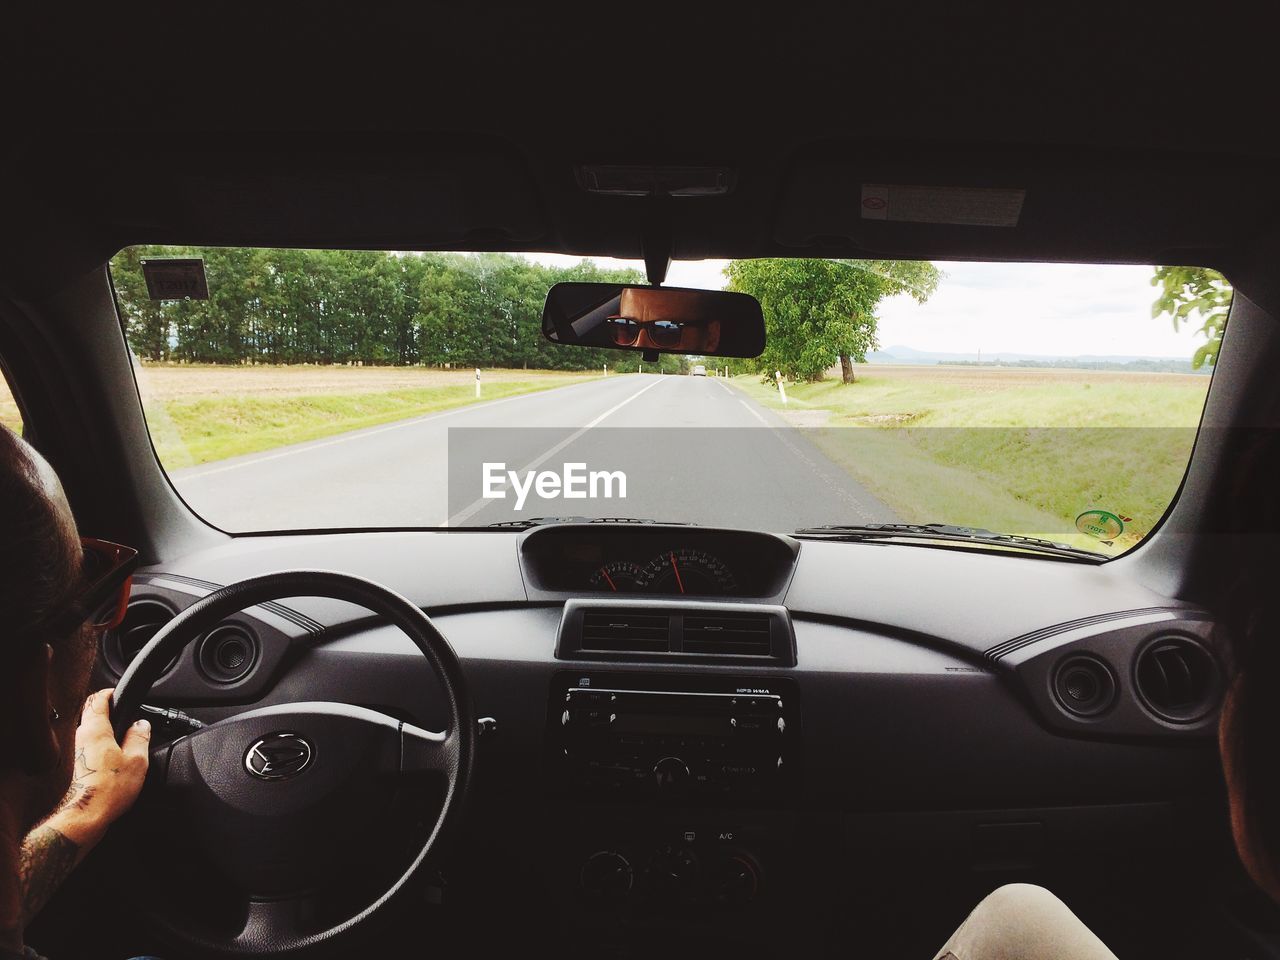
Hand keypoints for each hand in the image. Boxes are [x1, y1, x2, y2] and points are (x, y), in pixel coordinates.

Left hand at [48, 688, 150, 848]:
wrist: (84, 818)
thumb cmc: (107, 790)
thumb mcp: (137, 760)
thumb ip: (140, 737)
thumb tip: (141, 725)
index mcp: (94, 730)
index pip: (97, 700)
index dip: (110, 693)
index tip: (118, 694)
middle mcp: (79, 738)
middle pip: (92, 718)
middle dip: (110, 717)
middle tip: (128, 723)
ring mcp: (74, 755)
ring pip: (91, 737)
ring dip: (106, 737)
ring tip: (124, 748)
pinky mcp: (73, 770)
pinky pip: (89, 753)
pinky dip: (101, 753)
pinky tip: (113, 767)